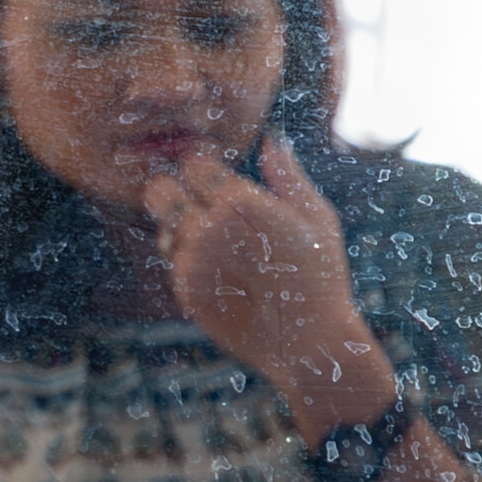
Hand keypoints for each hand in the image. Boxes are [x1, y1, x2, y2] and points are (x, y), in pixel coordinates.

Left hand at [144, 132, 392, 432]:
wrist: (309, 344)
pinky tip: (224, 275)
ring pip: (164, 229)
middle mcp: (208, 230)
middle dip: (174, 192)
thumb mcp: (317, 217)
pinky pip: (174, 264)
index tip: (217, 179)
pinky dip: (190, 263)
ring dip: (182, 230)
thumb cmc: (321, 276)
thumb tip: (272, 138)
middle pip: (159, 191)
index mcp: (240, 203)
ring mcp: (192, 265)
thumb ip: (287, 175)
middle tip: (196, 203)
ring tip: (220, 247)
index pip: (193, 164)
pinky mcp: (186, 293)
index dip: (204, 168)